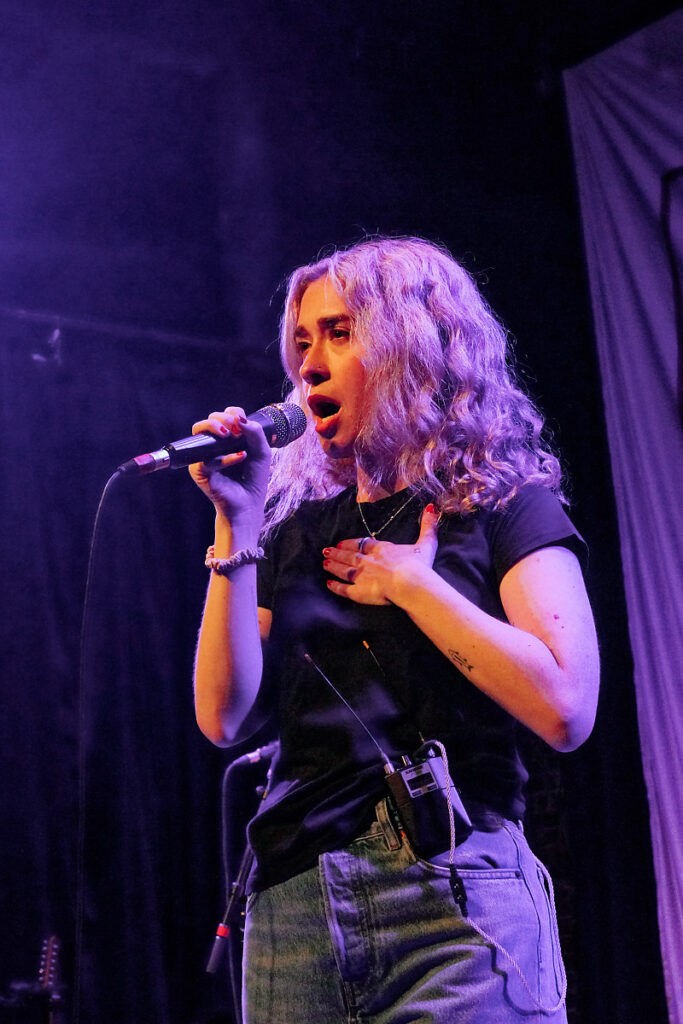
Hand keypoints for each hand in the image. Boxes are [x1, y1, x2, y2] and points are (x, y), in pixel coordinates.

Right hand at [188, 407, 270, 525]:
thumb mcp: (261, 451)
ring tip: (230, 435)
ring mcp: (204, 458)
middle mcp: (213, 446)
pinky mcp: (199, 471)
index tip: (241, 420)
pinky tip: (240, 458)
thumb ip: (255, 432)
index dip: (231, 413)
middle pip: (207, 421)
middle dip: (221, 418)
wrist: (249, 503)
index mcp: (228, 439)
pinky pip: (207, 459)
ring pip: (199, 434)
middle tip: (234, 428)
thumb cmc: (254, 478)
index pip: (223, 416)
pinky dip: (225, 458)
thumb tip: (240, 418)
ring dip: (214, 428)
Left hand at [323, 504, 439, 605]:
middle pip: (350, 555)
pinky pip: (344, 589)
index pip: (363, 544)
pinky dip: (335, 587)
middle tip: (326, 551)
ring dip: (333, 566)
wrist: (409, 583)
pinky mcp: (359, 592)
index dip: (352, 543)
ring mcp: (361, 576)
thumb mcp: (426, 543)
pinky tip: (328, 584)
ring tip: (324, 563)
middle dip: (337, 553)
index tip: (343, 542)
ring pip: (344, 570)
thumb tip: (432, 507)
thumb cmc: (418, 565)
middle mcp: (368, 561)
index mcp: (382, 549)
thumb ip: (428, 526)